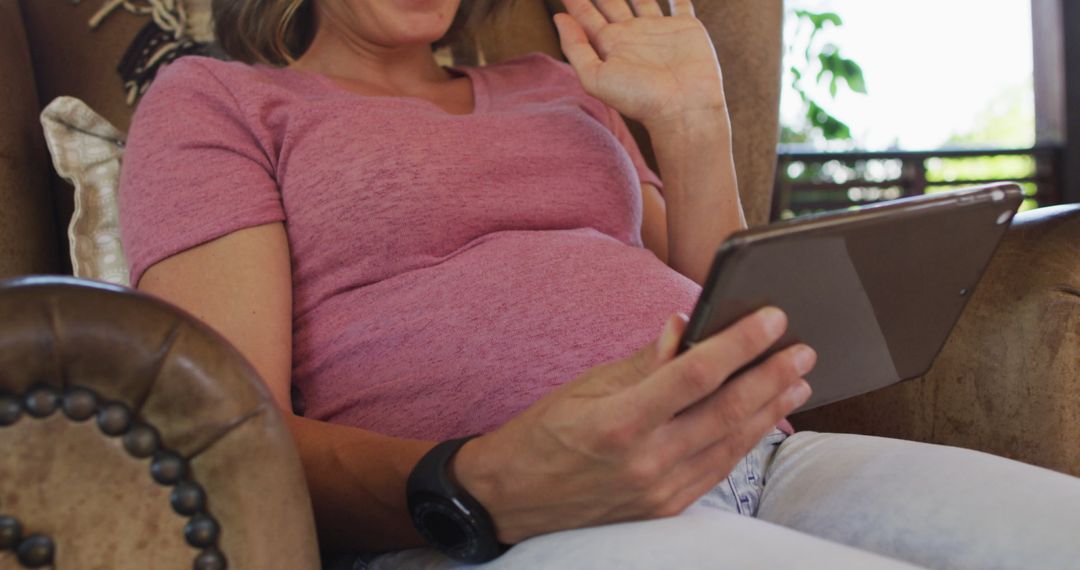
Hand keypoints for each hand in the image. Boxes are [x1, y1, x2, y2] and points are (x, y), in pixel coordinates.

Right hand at [453, 308, 814, 542]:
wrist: (508, 499)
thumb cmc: (542, 435)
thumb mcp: (586, 387)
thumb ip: (645, 361)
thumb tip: (686, 327)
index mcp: (621, 421)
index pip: (696, 374)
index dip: (740, 343)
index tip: (772, 318)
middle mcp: (645, 461)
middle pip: (726, 411)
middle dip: (771, 376)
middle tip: (803, 349)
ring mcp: (658, 492)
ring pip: (730, 445)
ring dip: (770, 411)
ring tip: (798, 381)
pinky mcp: (664, 510)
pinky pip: (716, 470)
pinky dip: (744, 441)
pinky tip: (763, 420)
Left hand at [552, 0, 726, 128]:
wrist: (683, 108)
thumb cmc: (638, 98)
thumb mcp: (595, 77)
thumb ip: (575, 47)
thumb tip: (559, 18)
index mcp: (610, 45)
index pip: (586, 18)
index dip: (575, 3)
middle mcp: (633, 36)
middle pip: (611, 5)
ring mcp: (658, 30)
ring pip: (643, 0)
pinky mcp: (685, 27)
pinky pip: (680, 4)